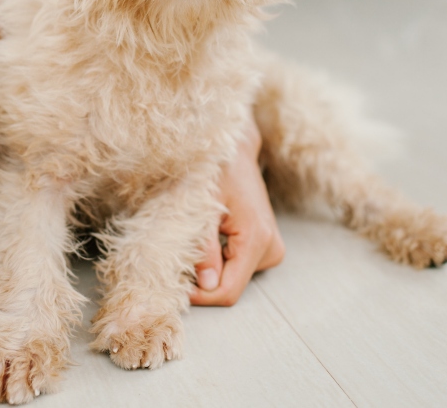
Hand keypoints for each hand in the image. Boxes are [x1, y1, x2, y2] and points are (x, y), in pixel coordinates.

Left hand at [190, 119, 284, 306]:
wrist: (234, 149)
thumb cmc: (213, 169)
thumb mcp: (200, 207)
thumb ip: (203, 248)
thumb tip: (206, 286)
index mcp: (257, 239)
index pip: (228, 291)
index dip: (199, 296)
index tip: (175, 285)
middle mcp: (270, 248)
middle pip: (230, 286)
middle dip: (202, 279)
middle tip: (180, 254)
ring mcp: (271, 248)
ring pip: (232, 278)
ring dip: (209, 267)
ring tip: (197, 236)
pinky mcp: (265, 245)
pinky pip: (236, 267)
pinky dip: (218, 260)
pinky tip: (210, 236)